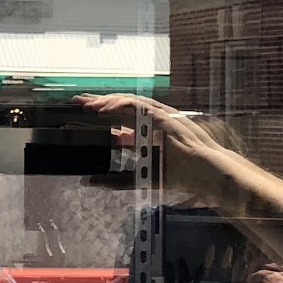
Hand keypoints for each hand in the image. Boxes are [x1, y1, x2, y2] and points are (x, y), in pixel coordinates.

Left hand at [76, 93, 231, 198]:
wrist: (204, 174)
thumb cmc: (180, 175)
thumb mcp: (140, 178)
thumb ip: (116, 180)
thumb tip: (89, 181)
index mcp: (145, 133)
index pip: (119, 118)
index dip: (101, 113)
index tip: (81, 113)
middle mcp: (150, 121)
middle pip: (120, 106)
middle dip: (99, 102)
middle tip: (78, 101)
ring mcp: (158, 117)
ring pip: (129, 102)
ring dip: (108, 101)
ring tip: (90, 105)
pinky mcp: (164, 116)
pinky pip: (139, 106)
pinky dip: (121, 105)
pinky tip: (106, 109)